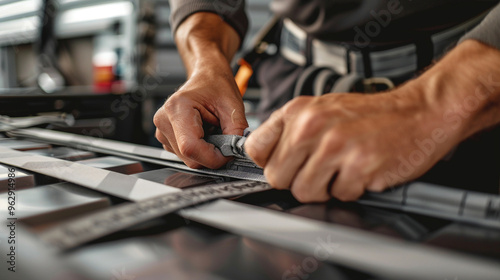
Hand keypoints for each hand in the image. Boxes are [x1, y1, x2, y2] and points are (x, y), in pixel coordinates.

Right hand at [153, 12, 246, 168]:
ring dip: (205, 151)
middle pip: (189, 157)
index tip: (228, 153)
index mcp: (178, 108)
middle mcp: (164, 120)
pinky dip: (199, 149)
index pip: (191, 147)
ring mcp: (161, 130)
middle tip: (223, 136)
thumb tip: (235, 153)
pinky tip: (204, 133)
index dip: (212, 157)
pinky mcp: (165, 137)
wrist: (206, 77)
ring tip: (211, 130)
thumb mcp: (233, 106)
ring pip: (188, 159)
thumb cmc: (216, 86)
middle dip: (211, 154)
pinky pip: (185, 155)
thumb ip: (236, 132)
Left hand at [245, 87, 458, 201]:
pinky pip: (339, 196)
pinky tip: (363, 170)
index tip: (284, 164)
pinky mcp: (359, 165)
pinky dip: (352, 189)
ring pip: (304, 192)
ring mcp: (335, 145)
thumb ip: (292, 131)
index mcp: (298, 111)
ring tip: (343, 169)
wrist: (419, 111)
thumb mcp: (322, 110)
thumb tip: (266, 158)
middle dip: (298, 180)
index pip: (256, 148)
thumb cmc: (371, 115)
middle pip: (277, 177)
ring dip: (325, 188)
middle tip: (321, 169)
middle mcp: (312, 126)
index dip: (270, 162)